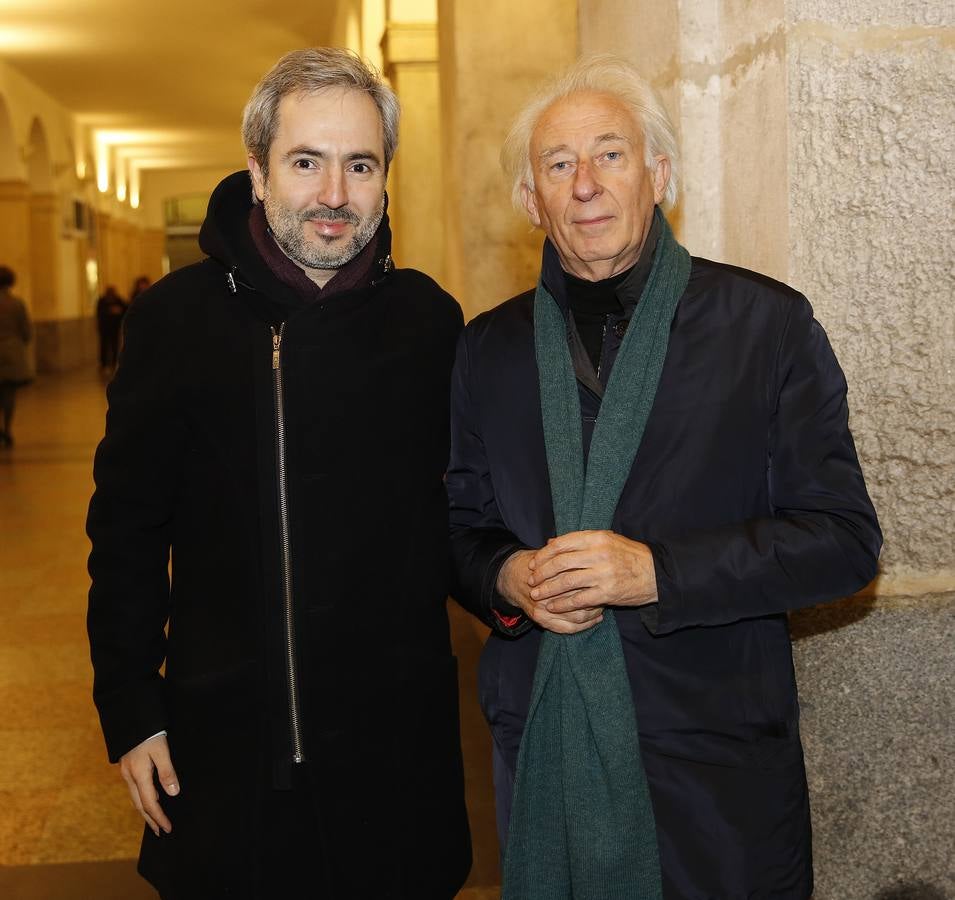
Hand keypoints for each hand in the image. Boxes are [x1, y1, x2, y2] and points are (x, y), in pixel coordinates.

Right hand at [119, 733, 179, 835]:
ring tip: (155, 819)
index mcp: (138, 775)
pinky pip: (135, 788)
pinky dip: (142, 798)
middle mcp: (129, 776)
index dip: (159, 817)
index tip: (168, 828)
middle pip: (139, 804)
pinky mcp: (127, 766)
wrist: (130, 716)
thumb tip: (173, 794)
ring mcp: (127, 772)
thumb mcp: (161, 751)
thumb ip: (167, 772)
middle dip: (150, 819)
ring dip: (145, 810)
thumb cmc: (148, 733)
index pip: (149, 803)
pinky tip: (150, 797)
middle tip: (160, 831)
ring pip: (135, 797)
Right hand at [496, 548, 603, 633]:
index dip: (596, 578)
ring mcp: (542, 606)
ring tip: (603, 606)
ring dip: (593, 612)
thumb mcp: (553, 552)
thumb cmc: (538, 563)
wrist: (512, 577)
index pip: (579, 576)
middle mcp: (545, 589)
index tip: (609, 577)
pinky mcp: (540, 619)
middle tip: (609, 593)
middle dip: (597, 596)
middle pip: (579, 596)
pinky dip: (584, 625)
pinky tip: (596, 619)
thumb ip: (572, 549)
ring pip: (576, 615)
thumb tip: (599, 543)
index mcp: (551, 570)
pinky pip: (567, 628)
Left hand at [528, 530, 657, 613]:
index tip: (533, 562)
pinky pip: (578, 600)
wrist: (656, 574)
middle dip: (541, 573)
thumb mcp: (607, 540)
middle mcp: (599, 554)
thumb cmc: (630, 555)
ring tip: (537, 594)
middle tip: (531, 580)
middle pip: (560, 563)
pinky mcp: (607, 593)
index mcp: (597, 538)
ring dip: (547, 589)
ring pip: (566, 582)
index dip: (544, 554)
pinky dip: (562, 604)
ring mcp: (603, 574)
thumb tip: (551, 542)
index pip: (562, 544)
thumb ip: (580, 541)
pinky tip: (553, 606)